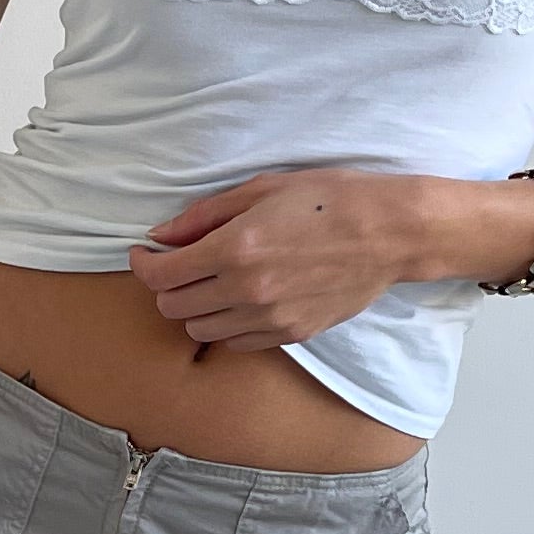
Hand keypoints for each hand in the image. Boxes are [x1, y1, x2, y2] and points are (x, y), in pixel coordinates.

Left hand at [125, 171, 421, 347]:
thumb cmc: (329, 199)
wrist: (390, 232)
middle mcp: (246, 290)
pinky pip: (237, 343)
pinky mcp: (291, 334)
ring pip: (201, 331)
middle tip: (178, 265)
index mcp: (234, 248)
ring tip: (210, 285)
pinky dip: (227, 326)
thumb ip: (204, 215)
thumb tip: (161, 236)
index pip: (161, 275)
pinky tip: (240, 301)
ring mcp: (269, 318)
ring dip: (195, 309)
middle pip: (174, 307)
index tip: (145, 254)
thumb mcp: (262, 189)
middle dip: (167, 286)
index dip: (143, 264)